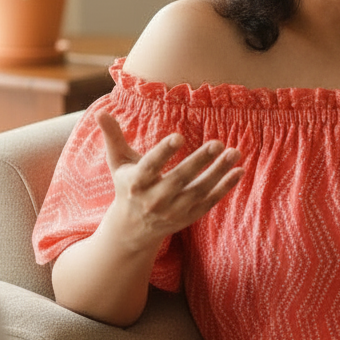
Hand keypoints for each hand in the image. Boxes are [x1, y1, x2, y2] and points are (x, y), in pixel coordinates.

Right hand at [97, 109, 243, 246]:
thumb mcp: (118, 163)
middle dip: (199, 161)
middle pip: (179, 179)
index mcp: (136, 183)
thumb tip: (101, 111)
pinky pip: (210, 201)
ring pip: (199, 190)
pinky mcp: (189, 217)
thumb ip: (113, 136)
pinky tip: (238, 170)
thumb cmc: (127, 185)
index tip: (178, 136)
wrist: (133, 228)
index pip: (150, 166)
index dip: (164, 152)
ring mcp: (174, 210)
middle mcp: (155, 200)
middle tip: (217, 143)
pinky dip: (225, 187)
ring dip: (218, 172)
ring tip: (234, 153)